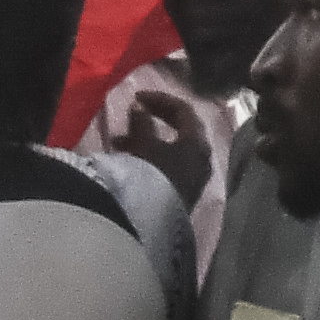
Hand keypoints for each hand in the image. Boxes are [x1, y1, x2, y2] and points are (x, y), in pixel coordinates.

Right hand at [100, 75, 216, 216]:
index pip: (185, 111)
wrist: (149, 223)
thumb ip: (141, 123)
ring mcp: (194, 176)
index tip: (137, 96)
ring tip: (118, 141)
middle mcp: (202, 158)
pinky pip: (167, 165)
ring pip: (171, 148)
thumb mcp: (143, 146)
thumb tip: (139, 107)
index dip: (161, 99)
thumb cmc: (149, 178)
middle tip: (133, 111)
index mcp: (198, 143)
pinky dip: (149, 157)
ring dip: (146, 139)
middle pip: (182, 129)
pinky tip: (126, 161)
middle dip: (155, 119)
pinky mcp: (181, 191)